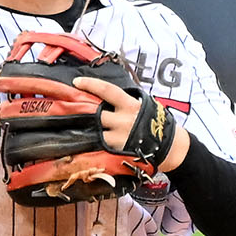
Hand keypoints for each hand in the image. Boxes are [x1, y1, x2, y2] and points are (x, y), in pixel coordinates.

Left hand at [73, 74, 188, 167]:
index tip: (76, 82)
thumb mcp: (144, 105)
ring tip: (68, 130)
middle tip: (63, 108)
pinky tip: (77, 149)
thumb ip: (125, 101)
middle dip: (79, 112)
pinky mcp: (118, 154)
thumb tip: (105, 94)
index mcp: (130, 105)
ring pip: (94, 134)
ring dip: (83, 132)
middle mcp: (123, 121)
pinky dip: (89, 148)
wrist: (171, 148)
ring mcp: (119, 139)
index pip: (108, 91)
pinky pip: (99, 150)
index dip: (91, 85)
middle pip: (95, 114)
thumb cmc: (156, 124)